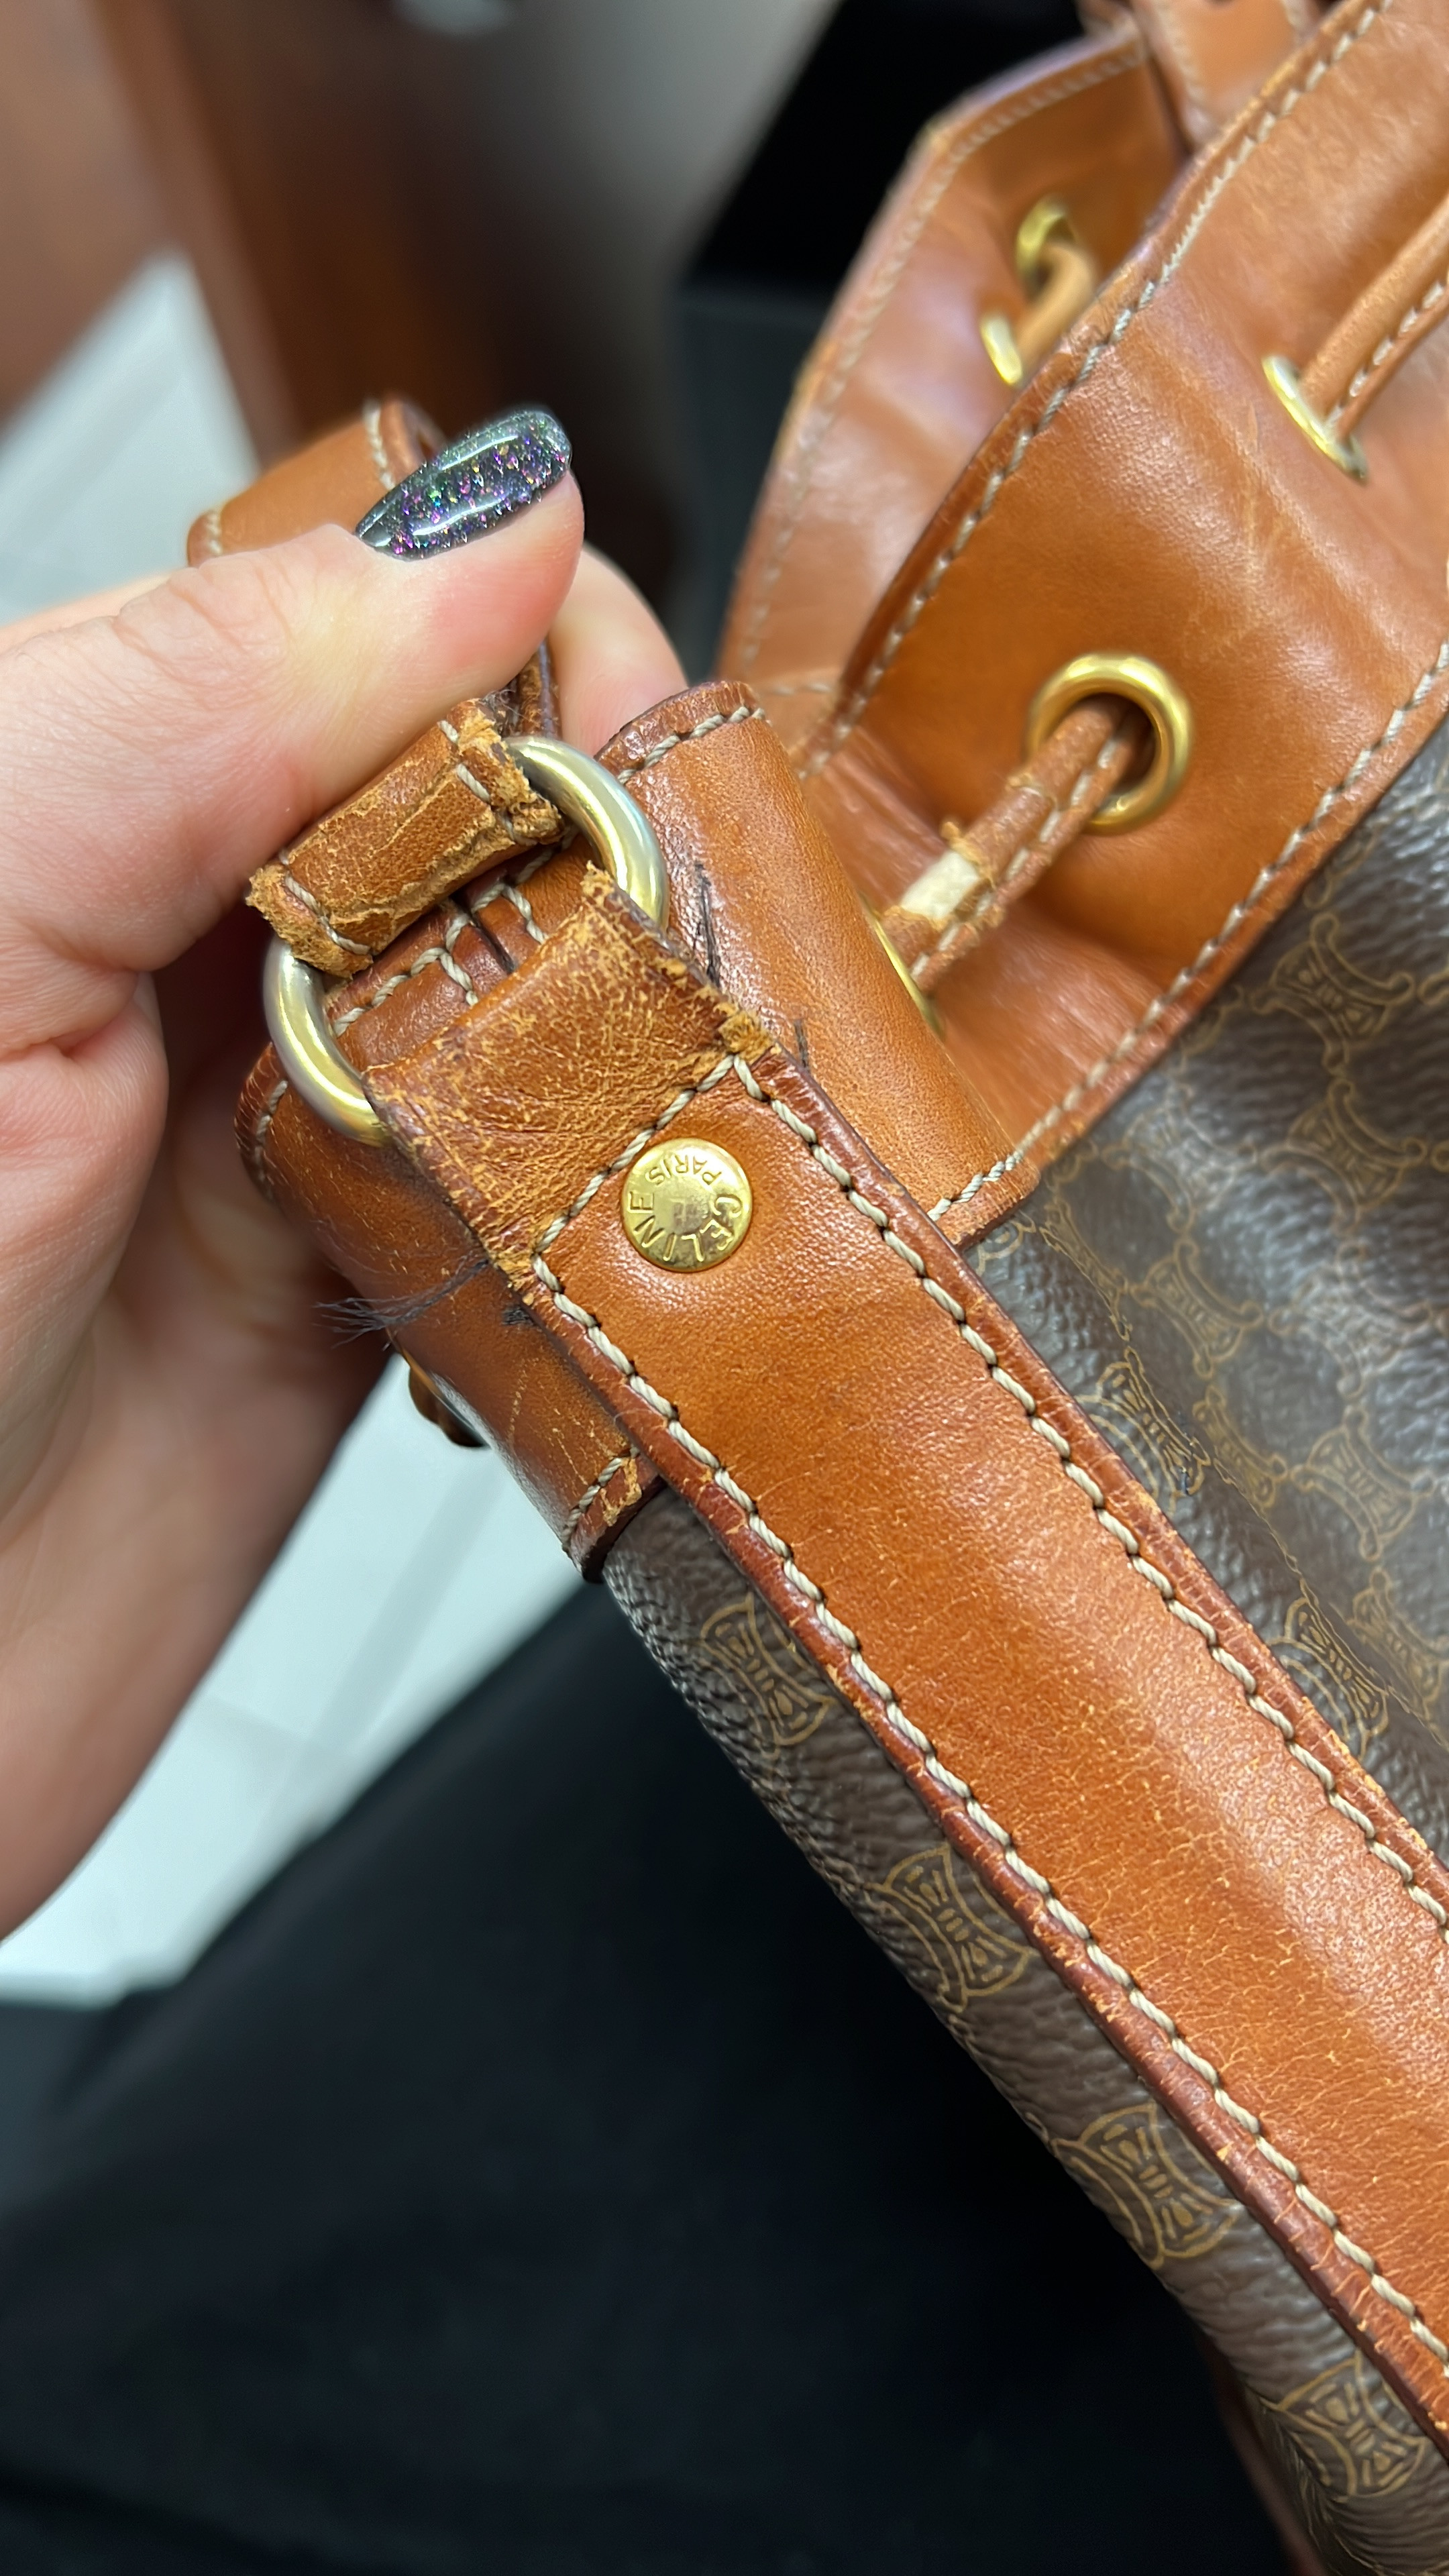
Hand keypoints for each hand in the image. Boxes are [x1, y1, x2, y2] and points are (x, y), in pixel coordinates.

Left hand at [0, 481, 683, 1934]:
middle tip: (662, 920)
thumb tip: (481, 527)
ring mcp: (281, 1135)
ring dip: (637, 1027)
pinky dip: (618, 1200)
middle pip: (493, 819)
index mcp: (75, 792)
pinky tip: (647, 1191)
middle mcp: (184, 952)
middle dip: (614, 842)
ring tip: (683, 1060)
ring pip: (549, 1010)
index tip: (609, 715)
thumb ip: (193, 701)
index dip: (517, 650)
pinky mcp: (358, 1310)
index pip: (365, 634)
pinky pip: (548, 1205)